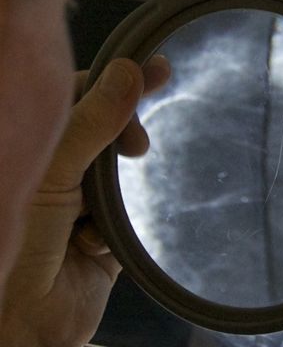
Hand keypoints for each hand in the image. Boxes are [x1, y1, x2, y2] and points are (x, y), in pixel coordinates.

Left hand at [0, 57, 168, 346]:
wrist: (23, 322)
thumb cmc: (16, 240)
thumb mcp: (52, 171)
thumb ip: (91, 121)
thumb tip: (128, 70)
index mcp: (27, 145)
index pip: (74, 94)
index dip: (113, 82)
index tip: (157, 71)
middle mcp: (48, 170)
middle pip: (101, 129)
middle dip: (123, 132)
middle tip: (145, 137)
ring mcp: (72, 204)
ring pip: (116, 173)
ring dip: (115, 189)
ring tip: (108, 199)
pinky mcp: (96, 239)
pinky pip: (123, 219)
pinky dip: (112, 230)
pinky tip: (93, 245)